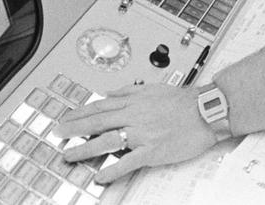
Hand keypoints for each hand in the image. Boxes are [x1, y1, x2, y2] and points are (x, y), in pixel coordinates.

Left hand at [53, 82, 217, 183]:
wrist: (206, 110)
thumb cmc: (183, 100)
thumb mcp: (152, 88)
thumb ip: (127, 91)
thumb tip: (108, 92)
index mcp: (133, 102)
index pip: (99, 106)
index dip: (79, 113)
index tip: (65, 119)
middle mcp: (133, 116)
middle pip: (97, 122)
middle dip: (73, 129)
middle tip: (57, 135)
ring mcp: (142, 134)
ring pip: (107, 140)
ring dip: (85, 148)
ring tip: (69, 155)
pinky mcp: (152, 150)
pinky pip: (128, 161)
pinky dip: (113, 169)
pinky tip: (100, 176)